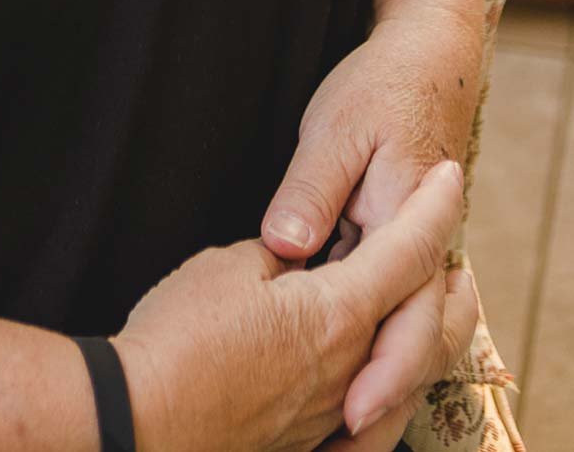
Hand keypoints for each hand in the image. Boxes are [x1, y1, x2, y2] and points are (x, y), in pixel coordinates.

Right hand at [114, 158, 478, 451]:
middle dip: (449, 287)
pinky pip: (375, 411)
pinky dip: (391, 383)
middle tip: (457, 259)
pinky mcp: (312, 438)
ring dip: (423, 333)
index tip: (449, 178)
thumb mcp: (228, 268)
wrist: (145, 420)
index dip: (434, 210)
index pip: (408, 252)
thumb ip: (279, 256)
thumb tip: (297, 255)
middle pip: (429, 325)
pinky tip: (372, 376)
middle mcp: (351, 367)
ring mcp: (335, 410)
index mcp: (338, 314)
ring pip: (407, 372)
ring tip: (423, 310)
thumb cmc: (180, 337)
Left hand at [259, 8, 481, 436]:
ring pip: (410, 348)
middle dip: (379, 410)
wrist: (426, 62)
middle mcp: (424, 257)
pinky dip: (372, 364)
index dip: (378, 372)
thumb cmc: (377, 90)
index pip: (405, 319)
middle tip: (335, 451)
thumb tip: (284, 246)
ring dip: (378, 398)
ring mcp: (417, 261)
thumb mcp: (336, 129)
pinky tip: (330, 399)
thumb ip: (311, 191)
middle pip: (415, 352)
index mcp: (408, 228)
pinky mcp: (398, 260)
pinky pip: (396, 323)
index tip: (347, 414)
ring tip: (330, 449)